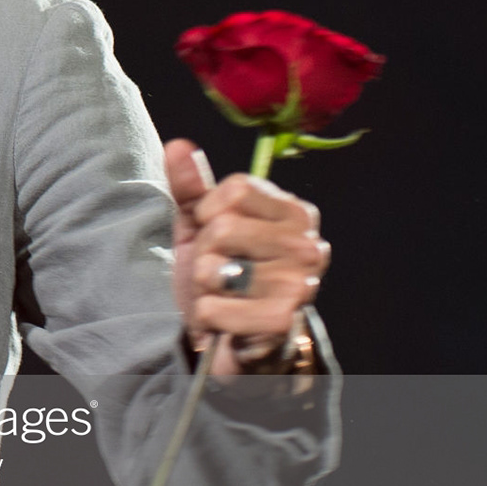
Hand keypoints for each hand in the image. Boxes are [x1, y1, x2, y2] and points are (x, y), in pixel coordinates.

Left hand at [163, 138, 330, 377]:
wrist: (236, 340)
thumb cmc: (221, 275)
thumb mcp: (200, 226)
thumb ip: (191, 187)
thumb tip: (178, 145)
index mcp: (294, 213)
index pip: (234, 189)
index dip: (208, 211)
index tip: (213, 232)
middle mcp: (308, 245)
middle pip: (223, 227)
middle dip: (204, 253)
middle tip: (218, 271)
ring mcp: (299, 285)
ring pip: (216, 269)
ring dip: (204, 288)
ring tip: (222, 295)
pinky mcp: (282, 322)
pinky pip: (215, 309)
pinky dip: (207, 317)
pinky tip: (223, 322)